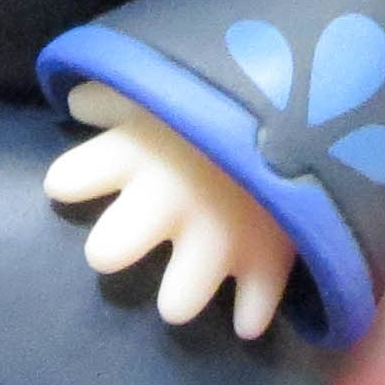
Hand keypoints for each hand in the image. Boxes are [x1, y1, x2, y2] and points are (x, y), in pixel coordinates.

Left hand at [43, 84, 297, 336]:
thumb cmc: (224, 80)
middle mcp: (165, 203)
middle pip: (107, 252)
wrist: (318, 86)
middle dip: (111, 249)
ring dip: (181, 294)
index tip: (77, 183)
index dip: (72, 181)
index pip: (67, 180)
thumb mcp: (165, 73)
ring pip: (178, 301)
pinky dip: (251, 312)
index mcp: (134, 152)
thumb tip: (75, 104)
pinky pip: (253, 309)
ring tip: (185, 285)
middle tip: (121, 242)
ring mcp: (218, 239)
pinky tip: (244, 310)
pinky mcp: (269, 260)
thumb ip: (116, 91)